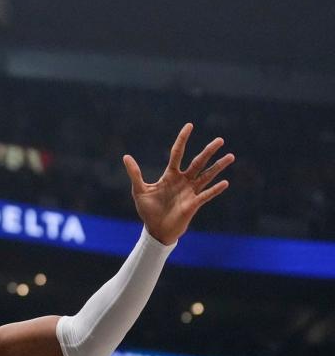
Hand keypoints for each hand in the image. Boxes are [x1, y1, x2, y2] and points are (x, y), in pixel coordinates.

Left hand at [123, 123, 233, 244]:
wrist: (155, 230)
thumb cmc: (148, 210)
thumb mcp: (140, 190)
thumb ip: (135, 174)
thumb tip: (126, 156)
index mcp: (170, 175)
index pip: (178, 153)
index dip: (183, 139)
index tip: (190, 125)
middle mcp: (183, 181)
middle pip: (198, 162)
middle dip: (208, 151)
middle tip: (220, 139)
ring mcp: (190, 192)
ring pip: (207, 176)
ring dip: (218, 167)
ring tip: (231, 156)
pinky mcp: (194, 204)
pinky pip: (206, 195)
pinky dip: (215, 189)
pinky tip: (225, 182)